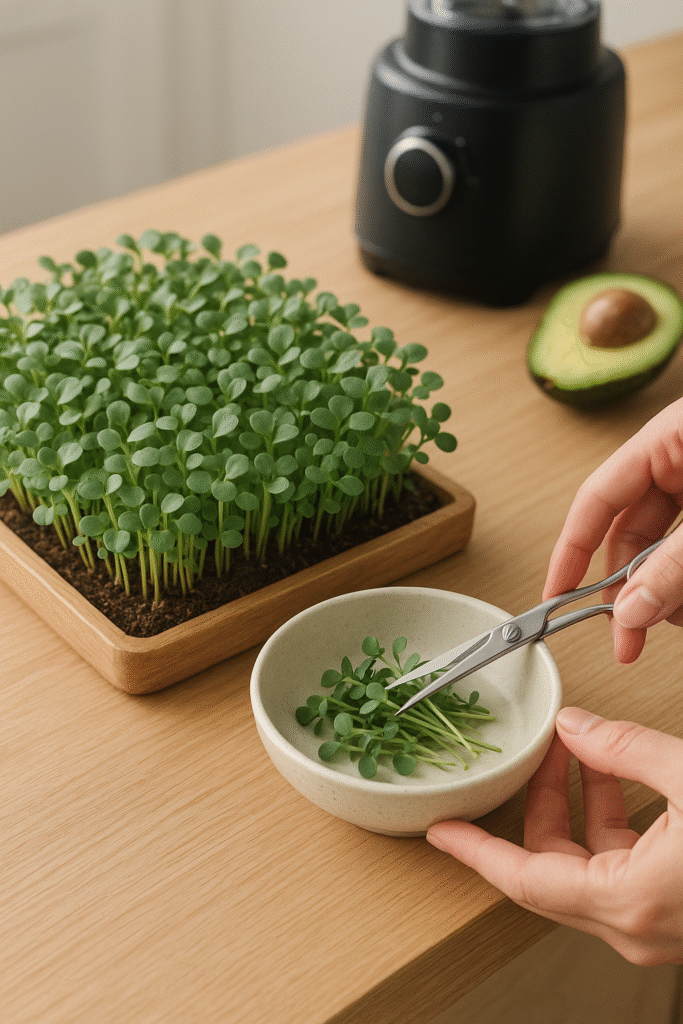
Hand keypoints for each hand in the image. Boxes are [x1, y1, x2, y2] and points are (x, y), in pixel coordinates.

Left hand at [427, 707, 682, 965]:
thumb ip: (626, 750)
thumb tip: (577, 728)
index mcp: (627, 901)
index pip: (523, 879)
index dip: (476, 850)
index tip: (441, 830)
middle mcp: (636, 925)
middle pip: (551, 864)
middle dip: (536, 799)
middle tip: (534, 754)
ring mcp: (656, 924)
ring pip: (589, 864)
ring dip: (576, 803)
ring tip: (576, 750)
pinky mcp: (674, 911)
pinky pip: (622, 868)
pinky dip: (609, 819)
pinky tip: (614, 777)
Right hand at [543, 397, 682, 662]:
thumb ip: (674, 566)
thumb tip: (630, 611)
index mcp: (669, 437)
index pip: (597, 497)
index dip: (572, 549)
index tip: (557, 596)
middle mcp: (681, 458)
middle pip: (631, 529)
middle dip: (628, 586)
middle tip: (626, 635)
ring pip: (665, 544)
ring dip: (664, 590)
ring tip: (670, 621)